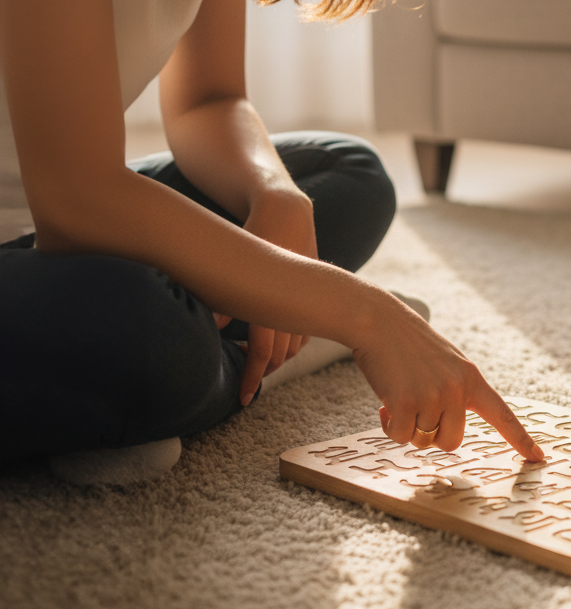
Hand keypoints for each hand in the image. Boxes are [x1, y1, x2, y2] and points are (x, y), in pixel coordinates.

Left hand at [237, 186, 317, 402]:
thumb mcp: (235, 259)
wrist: (288, 210)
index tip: (243, 398)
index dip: (252, 378)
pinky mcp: (314, 292)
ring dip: (279, 357)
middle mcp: (294, 303)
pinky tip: (280, 339)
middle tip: (247, 384)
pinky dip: (294, 340)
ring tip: (258, 361)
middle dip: (264, 372)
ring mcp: (308, 298)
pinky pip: (308, 328)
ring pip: (297, 343)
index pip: (262, 351)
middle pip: (282, 354)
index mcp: (273, 298)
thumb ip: (226, 293)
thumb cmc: (257, 231)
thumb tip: (218, 325)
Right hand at [353, 293, 544, 461]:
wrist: (380, 322)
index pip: (502, 414)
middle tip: (415, 411)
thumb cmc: (408, 345)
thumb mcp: (445, 364)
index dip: (520, 438)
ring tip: (399, 397)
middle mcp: (457, 389)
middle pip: (451, 442)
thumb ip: (454, 392)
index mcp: (471, 378)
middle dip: (431, 435)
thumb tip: (440, 433)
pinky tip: (385, 402)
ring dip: (407, 427)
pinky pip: (399, 437)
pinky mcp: (406, 403)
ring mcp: (433, 396)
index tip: (539, 458)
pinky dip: (388, 426)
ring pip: (422, 440)